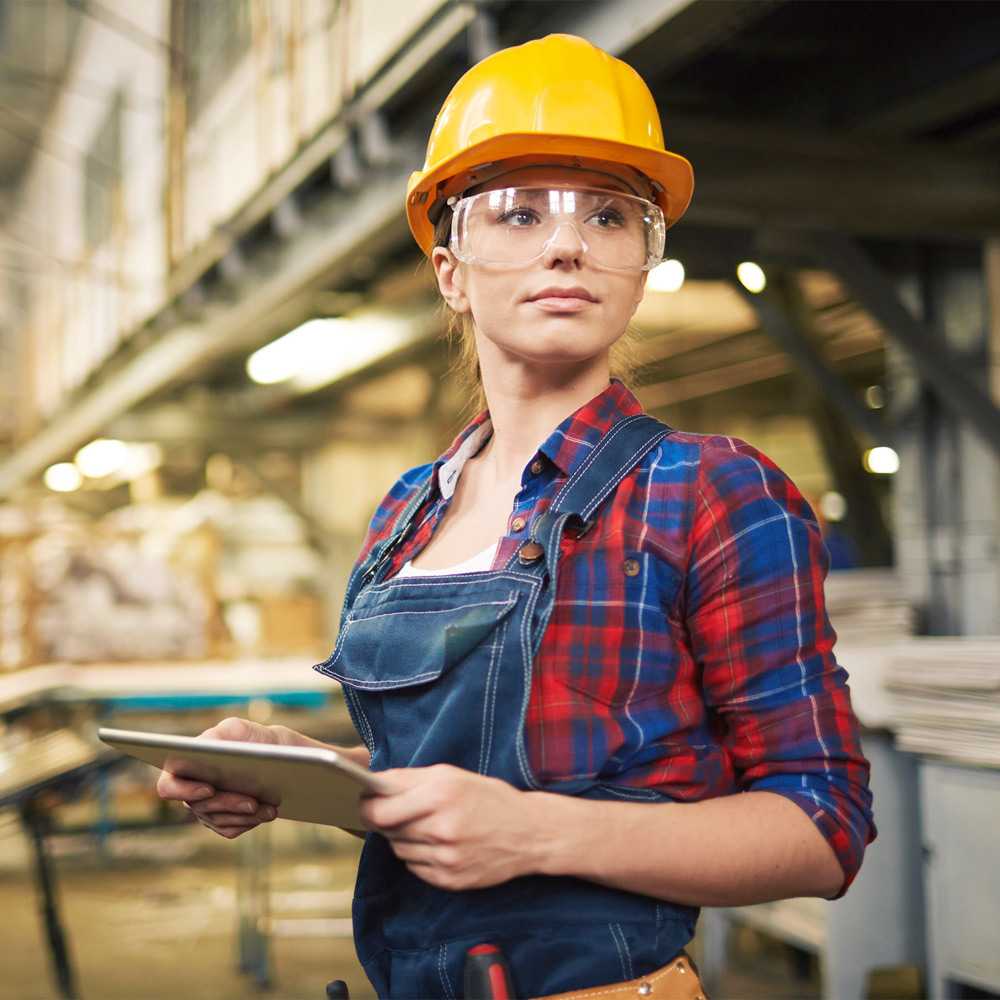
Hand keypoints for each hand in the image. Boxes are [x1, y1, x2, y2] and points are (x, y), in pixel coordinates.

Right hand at [155, 717, 302, 838]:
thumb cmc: (251, 738)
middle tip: (253, 802)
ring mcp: (206, 808)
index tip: (210, 788)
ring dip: (244, 815)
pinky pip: (230, 829)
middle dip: (228, 803)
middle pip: (199, 806)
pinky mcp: (222, 821)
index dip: (184, 790)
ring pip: (218, 820)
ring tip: (269, 808)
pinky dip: (249, 822)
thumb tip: (204, 746)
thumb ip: (220, 734)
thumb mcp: (237, 729)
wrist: (277, 754)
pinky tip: (266, 813)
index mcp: (185, 765)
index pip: (168, 786)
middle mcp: (190, 790)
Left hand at [357, 765, 543, 890]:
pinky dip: (419, 855)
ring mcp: (445, 858)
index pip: (380, 810)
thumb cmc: (488, 797)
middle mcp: (441, 828)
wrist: (529, 833)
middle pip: (387, 830)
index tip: (365, 802)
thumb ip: (409, 779)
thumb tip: (373, 785)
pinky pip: (414, 867)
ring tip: (426, 826)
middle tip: (398, 811)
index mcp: (440, 795)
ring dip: (403, 838)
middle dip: (387, 820)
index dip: (367, 807)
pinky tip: (437, 843)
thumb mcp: (451, 775)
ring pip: (399, 850)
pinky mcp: (449, 880)